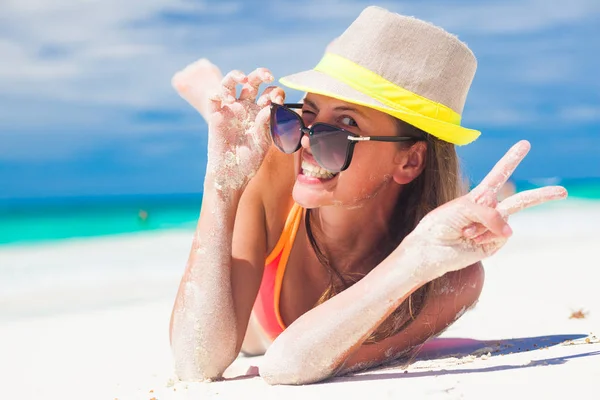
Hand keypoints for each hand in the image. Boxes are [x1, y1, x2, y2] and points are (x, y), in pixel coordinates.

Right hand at [173, 63, 284, 192]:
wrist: (232, 174)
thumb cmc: (250, 160)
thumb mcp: (263, 142)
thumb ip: (266, 125)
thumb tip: (268, 108)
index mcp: (261, 112)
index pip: (270, 93)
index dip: (276, 92)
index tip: (278, 100)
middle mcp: (246, 107)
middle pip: (252, 82)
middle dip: (260, 74)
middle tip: (268, 76)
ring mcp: (230, 109)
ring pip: (231, 83)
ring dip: (237, 75)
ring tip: (243, 79)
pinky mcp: (215, 114)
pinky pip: (214, 96)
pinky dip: (220, 91)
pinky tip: (229, 100)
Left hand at [404, 140, 566, 281]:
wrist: (431, 249)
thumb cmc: (440, 224)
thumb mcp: (463, 208)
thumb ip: (489, 213)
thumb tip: (510, 231)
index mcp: (479, 196)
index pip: (499, 175)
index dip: (512, 160)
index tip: (524, 145)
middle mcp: (490, 210)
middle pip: (520, 201)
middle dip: (541, 196)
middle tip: (563, 191)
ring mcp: (494, 228)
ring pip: (506, 220)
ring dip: (482, 226)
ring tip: (465, 231)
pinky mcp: (494, 244)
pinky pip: (499, 236)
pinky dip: (484, 237)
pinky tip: (470, 240)